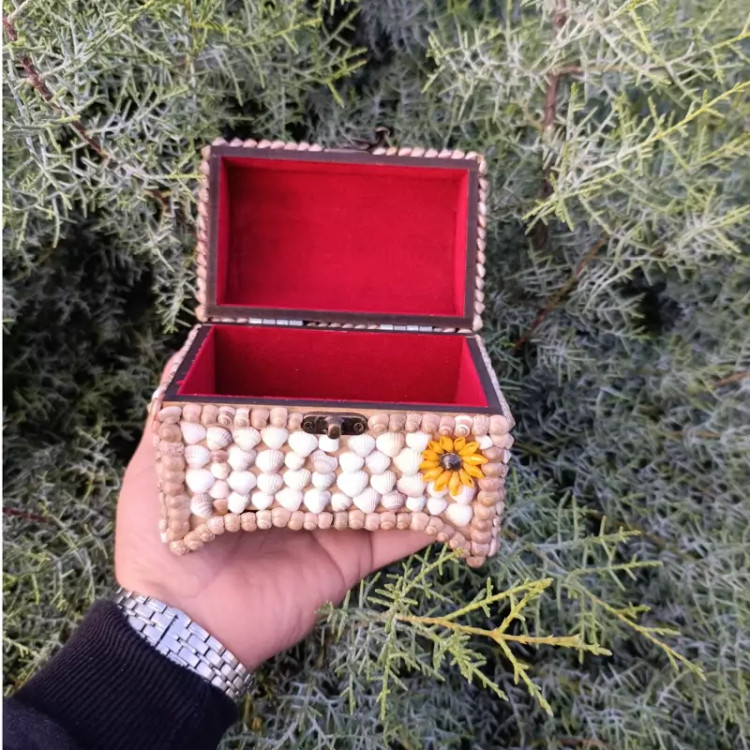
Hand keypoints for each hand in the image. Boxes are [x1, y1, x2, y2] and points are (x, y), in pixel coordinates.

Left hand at [115, 368, 429, 669]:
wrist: (184, 623)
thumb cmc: (161, 544)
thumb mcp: (155, 469)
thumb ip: (171, 416)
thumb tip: (184, 348)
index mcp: (264, 466)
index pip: (303, 422)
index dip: (326, 395)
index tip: (351, 360)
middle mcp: (301, 489)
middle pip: (348, 449)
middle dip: (377, 424)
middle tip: (412, 387)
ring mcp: (329, 521)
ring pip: (381, 484)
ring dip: (414, 462)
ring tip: (451, 429)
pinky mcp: (350, 555)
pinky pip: (398, 534)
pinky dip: (432, 517)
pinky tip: (461, 492)